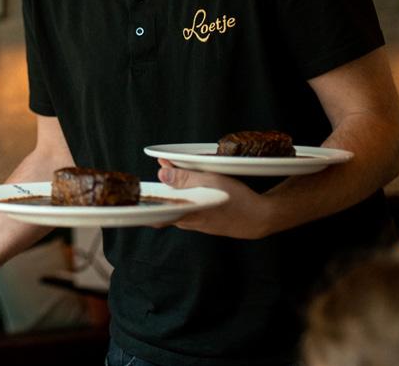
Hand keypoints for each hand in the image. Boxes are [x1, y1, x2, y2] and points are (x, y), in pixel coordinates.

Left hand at [156, 159, 271, 238]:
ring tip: (171, 174)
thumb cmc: (238, 199)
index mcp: (189, 213)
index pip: (158, 214)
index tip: (137, 196)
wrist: (261, 218)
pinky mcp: (206, 223)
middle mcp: (191, 223)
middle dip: (159, 194)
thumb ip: (186, 178)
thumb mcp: (212, 182)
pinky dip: (185, 199)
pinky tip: (189, 188)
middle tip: (158, 175)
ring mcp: (199, 224)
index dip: (145, 206)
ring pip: (178, 209)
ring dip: (173, 195)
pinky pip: (189, 210)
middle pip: (166, 209)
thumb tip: (162, 174)